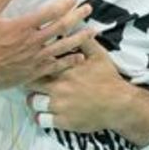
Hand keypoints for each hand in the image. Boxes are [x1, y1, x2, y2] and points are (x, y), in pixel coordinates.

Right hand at [0, 0, 93, 89]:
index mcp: (23, 26)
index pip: (50, 12)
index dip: (64, 4)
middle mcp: (33, 41)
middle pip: (61, 26)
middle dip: (77, 16)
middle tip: (89, 8)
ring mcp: (36, 58)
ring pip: (63, 46)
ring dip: (80, 37)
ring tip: (93, 31)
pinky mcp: (34, 71)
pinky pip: (56, 66)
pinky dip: (69, 61)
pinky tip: (80, 57)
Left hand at [26, 39, 148, 140]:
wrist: (120, 104)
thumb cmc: (108, 78)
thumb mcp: (98, 55)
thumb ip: (83, 41)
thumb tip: (73, 29)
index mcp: (65, 69)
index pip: (39, 64)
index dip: (32, 64)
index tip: (29, 64)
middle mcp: (59, 86)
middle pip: (30, 83)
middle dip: (28, 82)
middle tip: (30, 83)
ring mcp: (60, 105)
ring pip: (32, 102)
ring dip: (34, 101)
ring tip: (37, 99)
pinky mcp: (62, 121)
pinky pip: (41, 120)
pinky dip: (40, 117)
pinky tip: (43, 114)